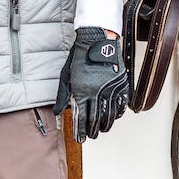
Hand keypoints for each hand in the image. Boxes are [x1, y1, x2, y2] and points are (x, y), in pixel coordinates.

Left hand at [57, 27, 130, 142]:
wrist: (97, 40)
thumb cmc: (80, 57)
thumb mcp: (66, 75)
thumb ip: (62, 95)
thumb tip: (57, 111)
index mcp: (82, 91)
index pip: (82, 118)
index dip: (81, 130)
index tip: (80, 138)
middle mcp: (97, 93)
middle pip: (96, 119)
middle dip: (92, 130)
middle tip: (90, 136)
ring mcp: (111, 89)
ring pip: (109, 115)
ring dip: (105, 125)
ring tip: (101, 130)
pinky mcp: (121, 85)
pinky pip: (121, 105)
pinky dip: (117, 114)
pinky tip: (113, 118)